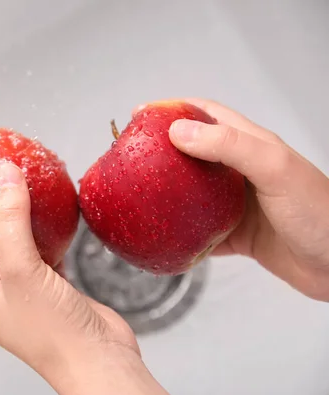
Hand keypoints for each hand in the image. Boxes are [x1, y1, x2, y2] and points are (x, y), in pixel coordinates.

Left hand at [0, 162, 171, 394]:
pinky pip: (38, 256)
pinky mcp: (50, 290)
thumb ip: (10, 221)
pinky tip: (46, 218)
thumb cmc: (52, 333)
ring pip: (5, 256)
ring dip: (2, 231)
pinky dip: (39, 236)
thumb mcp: (21, 270)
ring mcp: (23, 295)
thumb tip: (1, 175)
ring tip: (0, 201)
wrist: (98, 359)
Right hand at [142, 98, 328, 300]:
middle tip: (130, 156)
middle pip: (192, 154)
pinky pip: (199, 232)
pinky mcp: (236, 235)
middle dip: (161, 151)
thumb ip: (229, 146)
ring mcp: (238, 204)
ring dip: (166, 193)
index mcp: (251, 146)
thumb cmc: (319, 212)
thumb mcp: (275, 169)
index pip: (206, 115)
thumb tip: (179, 131)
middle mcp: (240, 172)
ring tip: (137, 195)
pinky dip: (180, 234)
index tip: (141, 114)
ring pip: (191, 193)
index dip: (173, 109)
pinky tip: (163, 237)